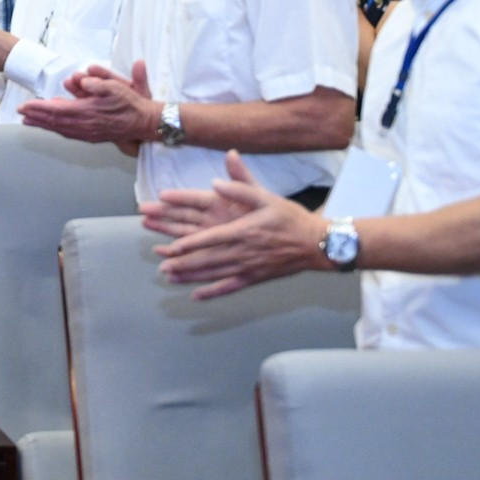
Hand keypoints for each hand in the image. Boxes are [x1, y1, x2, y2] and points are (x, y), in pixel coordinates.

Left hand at [18, 60, 158, 144]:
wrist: (146, 124)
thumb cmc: (131, 103)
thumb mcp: (116, 87)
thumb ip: (97, 83)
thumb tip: (81, 80)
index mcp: (87, 113)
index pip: (56, 111)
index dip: (38, 109)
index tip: (24, 106)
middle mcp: (85, 126)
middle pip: (54, 122)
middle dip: (35, 117)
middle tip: (20, 113)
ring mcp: (88, 134)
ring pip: (60, 129)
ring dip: (43, 124)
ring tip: (29, 120)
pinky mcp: (93, 137)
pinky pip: (69, 133)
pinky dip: (56, 129)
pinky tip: (51, 126)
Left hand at [150, 151, 327, 298]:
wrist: (317, 244)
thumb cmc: (290, 218)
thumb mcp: (267, 197)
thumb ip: (241, 189)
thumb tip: (216, 183)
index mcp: (245, 231)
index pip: (211, 238)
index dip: (190, 243)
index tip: (171, 246)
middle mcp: (244, 252)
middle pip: (208, 259)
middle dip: (183, 262)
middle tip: (161, 265)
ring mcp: (249, 267)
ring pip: (215, 274)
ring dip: (191, 276)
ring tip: (169, 277)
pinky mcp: (255, 278)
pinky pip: (230, 287)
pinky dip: (212, 292)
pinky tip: (195, 295)